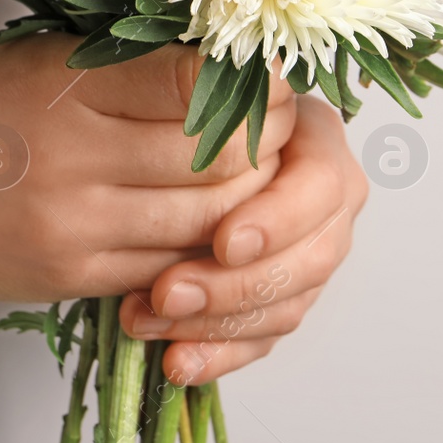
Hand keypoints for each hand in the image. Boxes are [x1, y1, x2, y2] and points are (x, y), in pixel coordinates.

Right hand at [0, 32, 298, 302]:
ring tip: (249, 172)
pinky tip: (201, 219)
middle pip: (215, 158)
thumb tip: (209, 50)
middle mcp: (70, 158)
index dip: (248, 79)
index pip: (191, 81)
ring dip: (242, 201)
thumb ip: (110, 59)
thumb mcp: (18, 54)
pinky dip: (196, 244)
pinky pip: (163, 265)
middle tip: (275, 123)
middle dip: (264, 142)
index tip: (265, 70)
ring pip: (202, 221)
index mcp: (59, 83)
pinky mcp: (64, 277)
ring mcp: (70, 227)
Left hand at [115, 95, 366, 384]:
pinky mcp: (276, 297)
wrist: (120, 147)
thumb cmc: (149, 104)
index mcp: (314, 137)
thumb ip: (208, 85)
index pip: (321, 184)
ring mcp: (304, 251)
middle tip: (168, 292)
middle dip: (239, 284)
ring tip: (147, 321)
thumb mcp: (172, 84)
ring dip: (218, 323)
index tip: (224, 240)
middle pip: (312, 255)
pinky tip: (174, 362)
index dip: (278, 217)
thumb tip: (256, 79)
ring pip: (287, 304)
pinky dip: (217, 355)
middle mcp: (322, 197)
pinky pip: (260, 338)